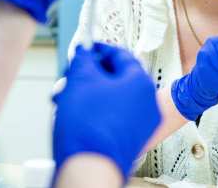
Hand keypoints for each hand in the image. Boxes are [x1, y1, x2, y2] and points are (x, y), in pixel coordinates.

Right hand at [52, 43, 160, 181]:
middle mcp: (147, 101)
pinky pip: (116, 117)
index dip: (98, 50)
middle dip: (91, 76)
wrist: (91, 167)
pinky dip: (98, 112)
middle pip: (117, 78)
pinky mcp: (133, 139)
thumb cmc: (89, 128)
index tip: (87, 50)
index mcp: (140, 82)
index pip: (119, 54)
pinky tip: (80, 116)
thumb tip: (84, 53)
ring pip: (114, 98)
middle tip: (74, 77)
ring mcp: (143, 123)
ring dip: (91, 95)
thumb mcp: (80, 79)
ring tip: (70, 99)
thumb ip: (83, 59)